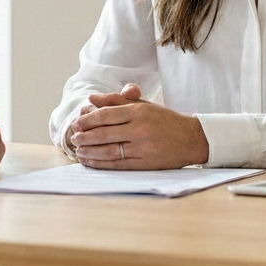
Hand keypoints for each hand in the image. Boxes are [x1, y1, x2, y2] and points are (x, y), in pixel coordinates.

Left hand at [70, 83, 208, 168]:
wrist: (191, 138)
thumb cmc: (164, 120)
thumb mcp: (142, 105)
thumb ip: (116, 101)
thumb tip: (92, 99)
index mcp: (138, 112)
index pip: (106, 115)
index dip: (88, 120)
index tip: (76, 123)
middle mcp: (140, 129)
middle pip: (104, 134)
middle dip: (85, 137)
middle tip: (74, 138)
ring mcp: (143, 148)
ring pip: (109, 151)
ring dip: (90, 152)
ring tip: (79, 151)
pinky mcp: (145, 164)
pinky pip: (118, 165)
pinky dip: (101, 164)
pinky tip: (91, 162)